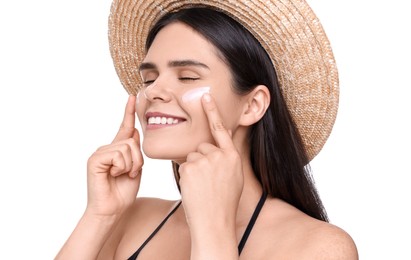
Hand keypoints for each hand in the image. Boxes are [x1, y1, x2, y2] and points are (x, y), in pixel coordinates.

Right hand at [86, 95, 143, 216]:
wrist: (112, 210)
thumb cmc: (123, 192)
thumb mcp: (135, 168)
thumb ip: (134, 150)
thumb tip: (134, 130)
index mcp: (117, 150)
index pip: (125, 128)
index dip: (128, 113)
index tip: (132, 97)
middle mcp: (107, 149)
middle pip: (132, 140)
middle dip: (138, 159)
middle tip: (131, 173)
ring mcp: (100, 153)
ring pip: (126, 147)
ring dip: (131, 165)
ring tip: (122, 175)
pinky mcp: (95, 159)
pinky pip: (118, 154)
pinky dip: (122, 167)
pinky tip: (113, 175)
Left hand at [178, 93, 243, 228]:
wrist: (214, 222)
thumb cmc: (223, 202)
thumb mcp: (233, 178)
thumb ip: (226, 159)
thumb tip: (217, 147)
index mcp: (233, 156)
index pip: (221, 129)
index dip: (213, 111)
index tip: (205, 96)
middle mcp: (220, 155)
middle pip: (202, 147)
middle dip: (201, 161)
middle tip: (207, 182)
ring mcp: (205, 161)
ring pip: (192, 157)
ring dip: (193, 169)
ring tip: (201, 187)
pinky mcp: (190, 167)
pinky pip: (184, 166)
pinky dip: (186, 176)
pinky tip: (194, 189)